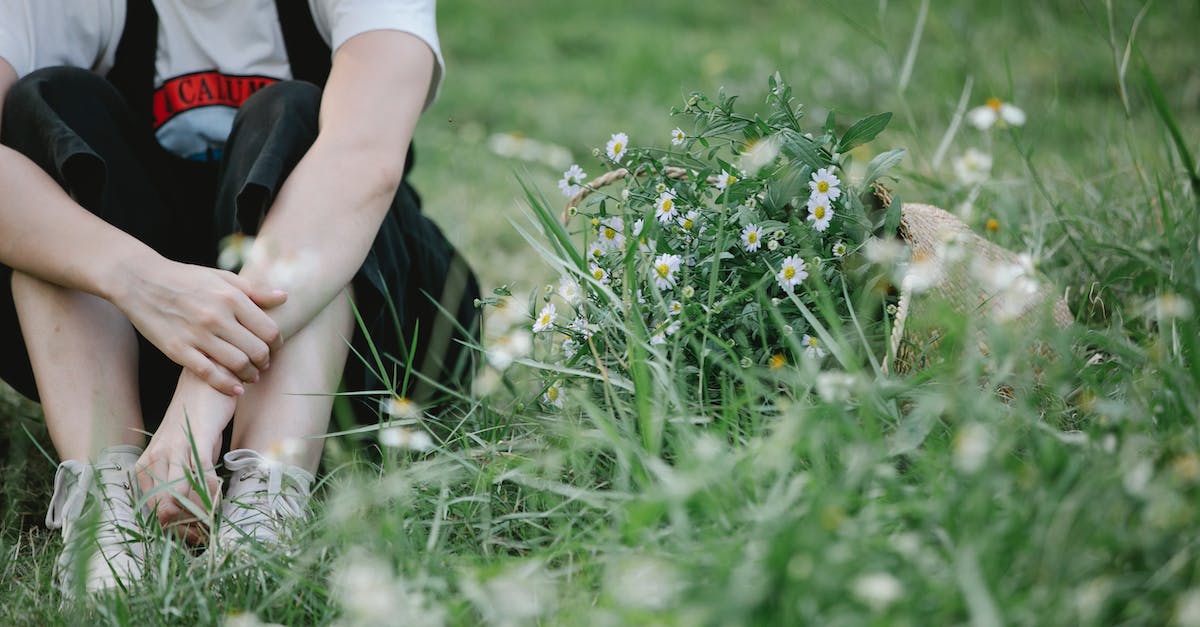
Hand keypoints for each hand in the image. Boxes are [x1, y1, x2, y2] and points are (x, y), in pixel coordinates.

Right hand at [112, 258, 286, 394]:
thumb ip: (254, 290)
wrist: (139, 280)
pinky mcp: (178, 350)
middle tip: (264, 364)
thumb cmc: (185, 278)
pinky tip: (236, 389)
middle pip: (257, 350)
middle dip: (265, 361)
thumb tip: (284, 297)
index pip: (269, 330)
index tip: (274, 348)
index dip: (277, 344)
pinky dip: (227, 385)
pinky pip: (210, 374)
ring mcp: (197, 335)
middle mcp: (217, 317)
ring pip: (237, 365)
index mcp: (231, 297)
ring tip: (252, 375)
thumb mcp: (221, 277)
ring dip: (250, 375)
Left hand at [136, 373, 236, 543]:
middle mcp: (153, 461)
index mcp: (146, 468)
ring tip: (214, 522)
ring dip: (201, 516)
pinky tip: (221, 498)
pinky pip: (203, 478)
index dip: (174, 532)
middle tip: (206, 534)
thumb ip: (185, 483)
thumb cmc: (198, 423)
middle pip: (165, 513)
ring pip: (181, 499)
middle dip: (187, 530)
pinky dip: (213, 494)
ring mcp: (172, 451)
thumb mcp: (186, 456)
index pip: (153, 514)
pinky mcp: (195, 441)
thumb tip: (195, 515)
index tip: (195, 538)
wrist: (206, 384)